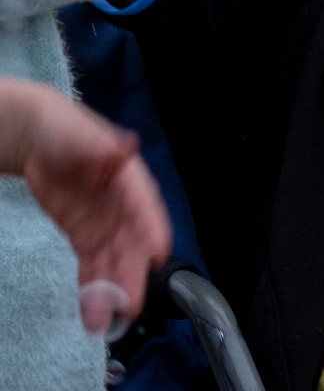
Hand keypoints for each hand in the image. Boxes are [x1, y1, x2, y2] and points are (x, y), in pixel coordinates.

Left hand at [16, 84, 170, 327]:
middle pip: (131, 243)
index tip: (157, 252)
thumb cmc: (65, 129)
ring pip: (112, 261)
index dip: (151, 227)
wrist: (40, 138)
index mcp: (129, 178)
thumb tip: (126, 146)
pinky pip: (92, 264)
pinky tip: (93, 309)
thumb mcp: (79, 133)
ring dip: (111, 290)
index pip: (143, 205)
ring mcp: (106, 224)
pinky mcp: (86, 236)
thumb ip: (101, 144)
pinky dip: (92, 287)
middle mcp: (124, 206)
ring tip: (105, 320)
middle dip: (131, 274)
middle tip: (129, 304)